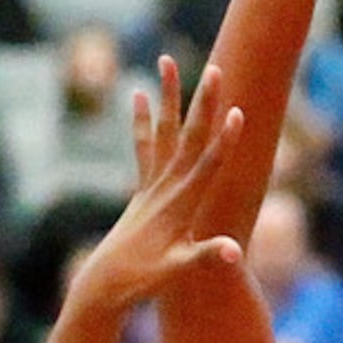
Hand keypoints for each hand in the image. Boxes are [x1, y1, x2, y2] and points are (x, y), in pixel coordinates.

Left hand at [68, 58, 246, 309]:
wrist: (104, 283)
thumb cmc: (142, 279)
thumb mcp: (177, 270)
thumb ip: (205, 256)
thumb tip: (233, 251)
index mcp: (180, 205)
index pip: (207, 165)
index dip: (224, 140)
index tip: (238, 111)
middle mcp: (165, 188)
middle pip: (188, 137)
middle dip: (203, 103)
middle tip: (216, 69)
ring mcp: (151, 185)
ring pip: (163, 131)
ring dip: (168, 96)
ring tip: (166, 59)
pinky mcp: (142, 189)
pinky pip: (143, 145)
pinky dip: (142, 120)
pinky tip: (139, 94)